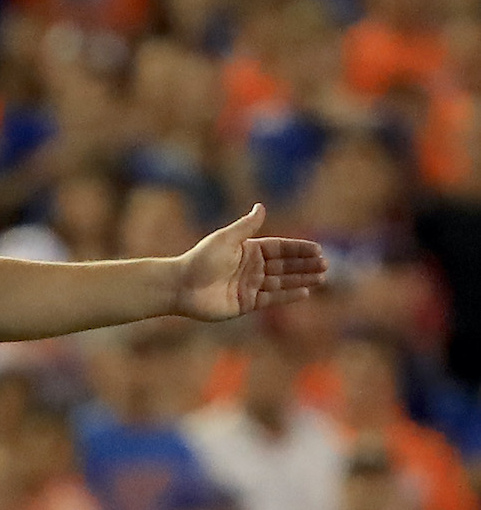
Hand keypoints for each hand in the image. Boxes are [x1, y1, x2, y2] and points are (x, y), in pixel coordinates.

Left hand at [173, 204, 327, 320]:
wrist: (182, 286)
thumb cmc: (202, 259)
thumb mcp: (226, 239)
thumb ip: (247, 226)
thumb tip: (261, 206)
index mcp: (247, 250)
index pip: (279, 248)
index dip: (298, 249)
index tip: (318, 249)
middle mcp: (251, 268)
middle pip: (284, 265)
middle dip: (305, 264)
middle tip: (326, 265)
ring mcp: (249, 286)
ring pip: (281, 282)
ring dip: (301, 279)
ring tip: (322, 278)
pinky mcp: (246, 303)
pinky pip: (272, 299)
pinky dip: (288, 295)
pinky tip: (305, 292)